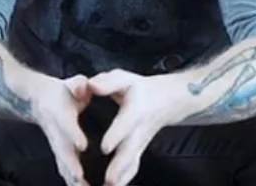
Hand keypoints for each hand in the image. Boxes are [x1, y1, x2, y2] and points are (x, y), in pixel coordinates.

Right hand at [31, 74, 91, 185]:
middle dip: (70, 163)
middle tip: (80, 177)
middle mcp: (54, 129)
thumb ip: (78, 84)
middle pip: (61, 148)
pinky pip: (62, 167)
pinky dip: (70, 180)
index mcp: (58, 110)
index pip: (65, 123)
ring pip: (61, 161)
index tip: (83, 146)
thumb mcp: (71, 83)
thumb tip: (84, 86)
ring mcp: (54, 142)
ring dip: (70, 177)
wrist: (40, 98)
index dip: (72, 133)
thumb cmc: (63, 91)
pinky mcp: (57, 151)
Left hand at [89, 69, 182, 185]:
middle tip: (109, 179)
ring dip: (122, 177)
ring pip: (132, 162)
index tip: (105, 147)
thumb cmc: (139, 89)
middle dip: (120, 165)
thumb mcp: (125, 79)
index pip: (126, 123)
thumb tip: (90, 85)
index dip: (117, 134)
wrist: (164, 100)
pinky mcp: (138, 151)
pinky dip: (125, 180)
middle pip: (131, 149)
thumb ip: (107, 82)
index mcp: (135, 109)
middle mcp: (138, 129)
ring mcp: (140, 143)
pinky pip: (132, 167)